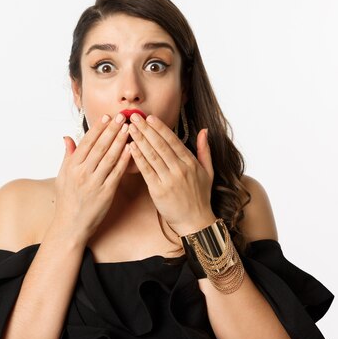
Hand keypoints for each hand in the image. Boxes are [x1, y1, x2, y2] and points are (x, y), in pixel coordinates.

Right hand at [54, 113, 131, 243]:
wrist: (71, 225)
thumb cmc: (67, 200)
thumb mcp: (62, 176)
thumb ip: (67, 155)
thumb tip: (67, 137)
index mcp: (72, 167)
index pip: (86, 142)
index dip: (97, 128)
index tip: (106, 116)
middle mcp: (83, 173)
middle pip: (100, 147)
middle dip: (111, 130)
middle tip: (121, 117)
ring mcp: (95, 183)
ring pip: (110, 157)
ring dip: (120, 141)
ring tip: (128, 129)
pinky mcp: (106, 193)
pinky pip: (117, 173)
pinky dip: (124, 160)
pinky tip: (131, 149)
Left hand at [127, 113, 215, 235]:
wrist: (195, 221)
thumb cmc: (201, 197)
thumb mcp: (208, 172)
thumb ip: (205, 150)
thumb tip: (204, 131)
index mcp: (191, 163)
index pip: (173, 140)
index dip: (160, 128)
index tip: (149, 117)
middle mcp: (180, 169)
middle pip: (160, 145)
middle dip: (146, 129)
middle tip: (134, 117)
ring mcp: (169, 179)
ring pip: (152, 155)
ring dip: (140, 140)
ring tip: (129, 128)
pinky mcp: (158, 190)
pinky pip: (146, 170)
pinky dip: (138, 158)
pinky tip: (130, 147)